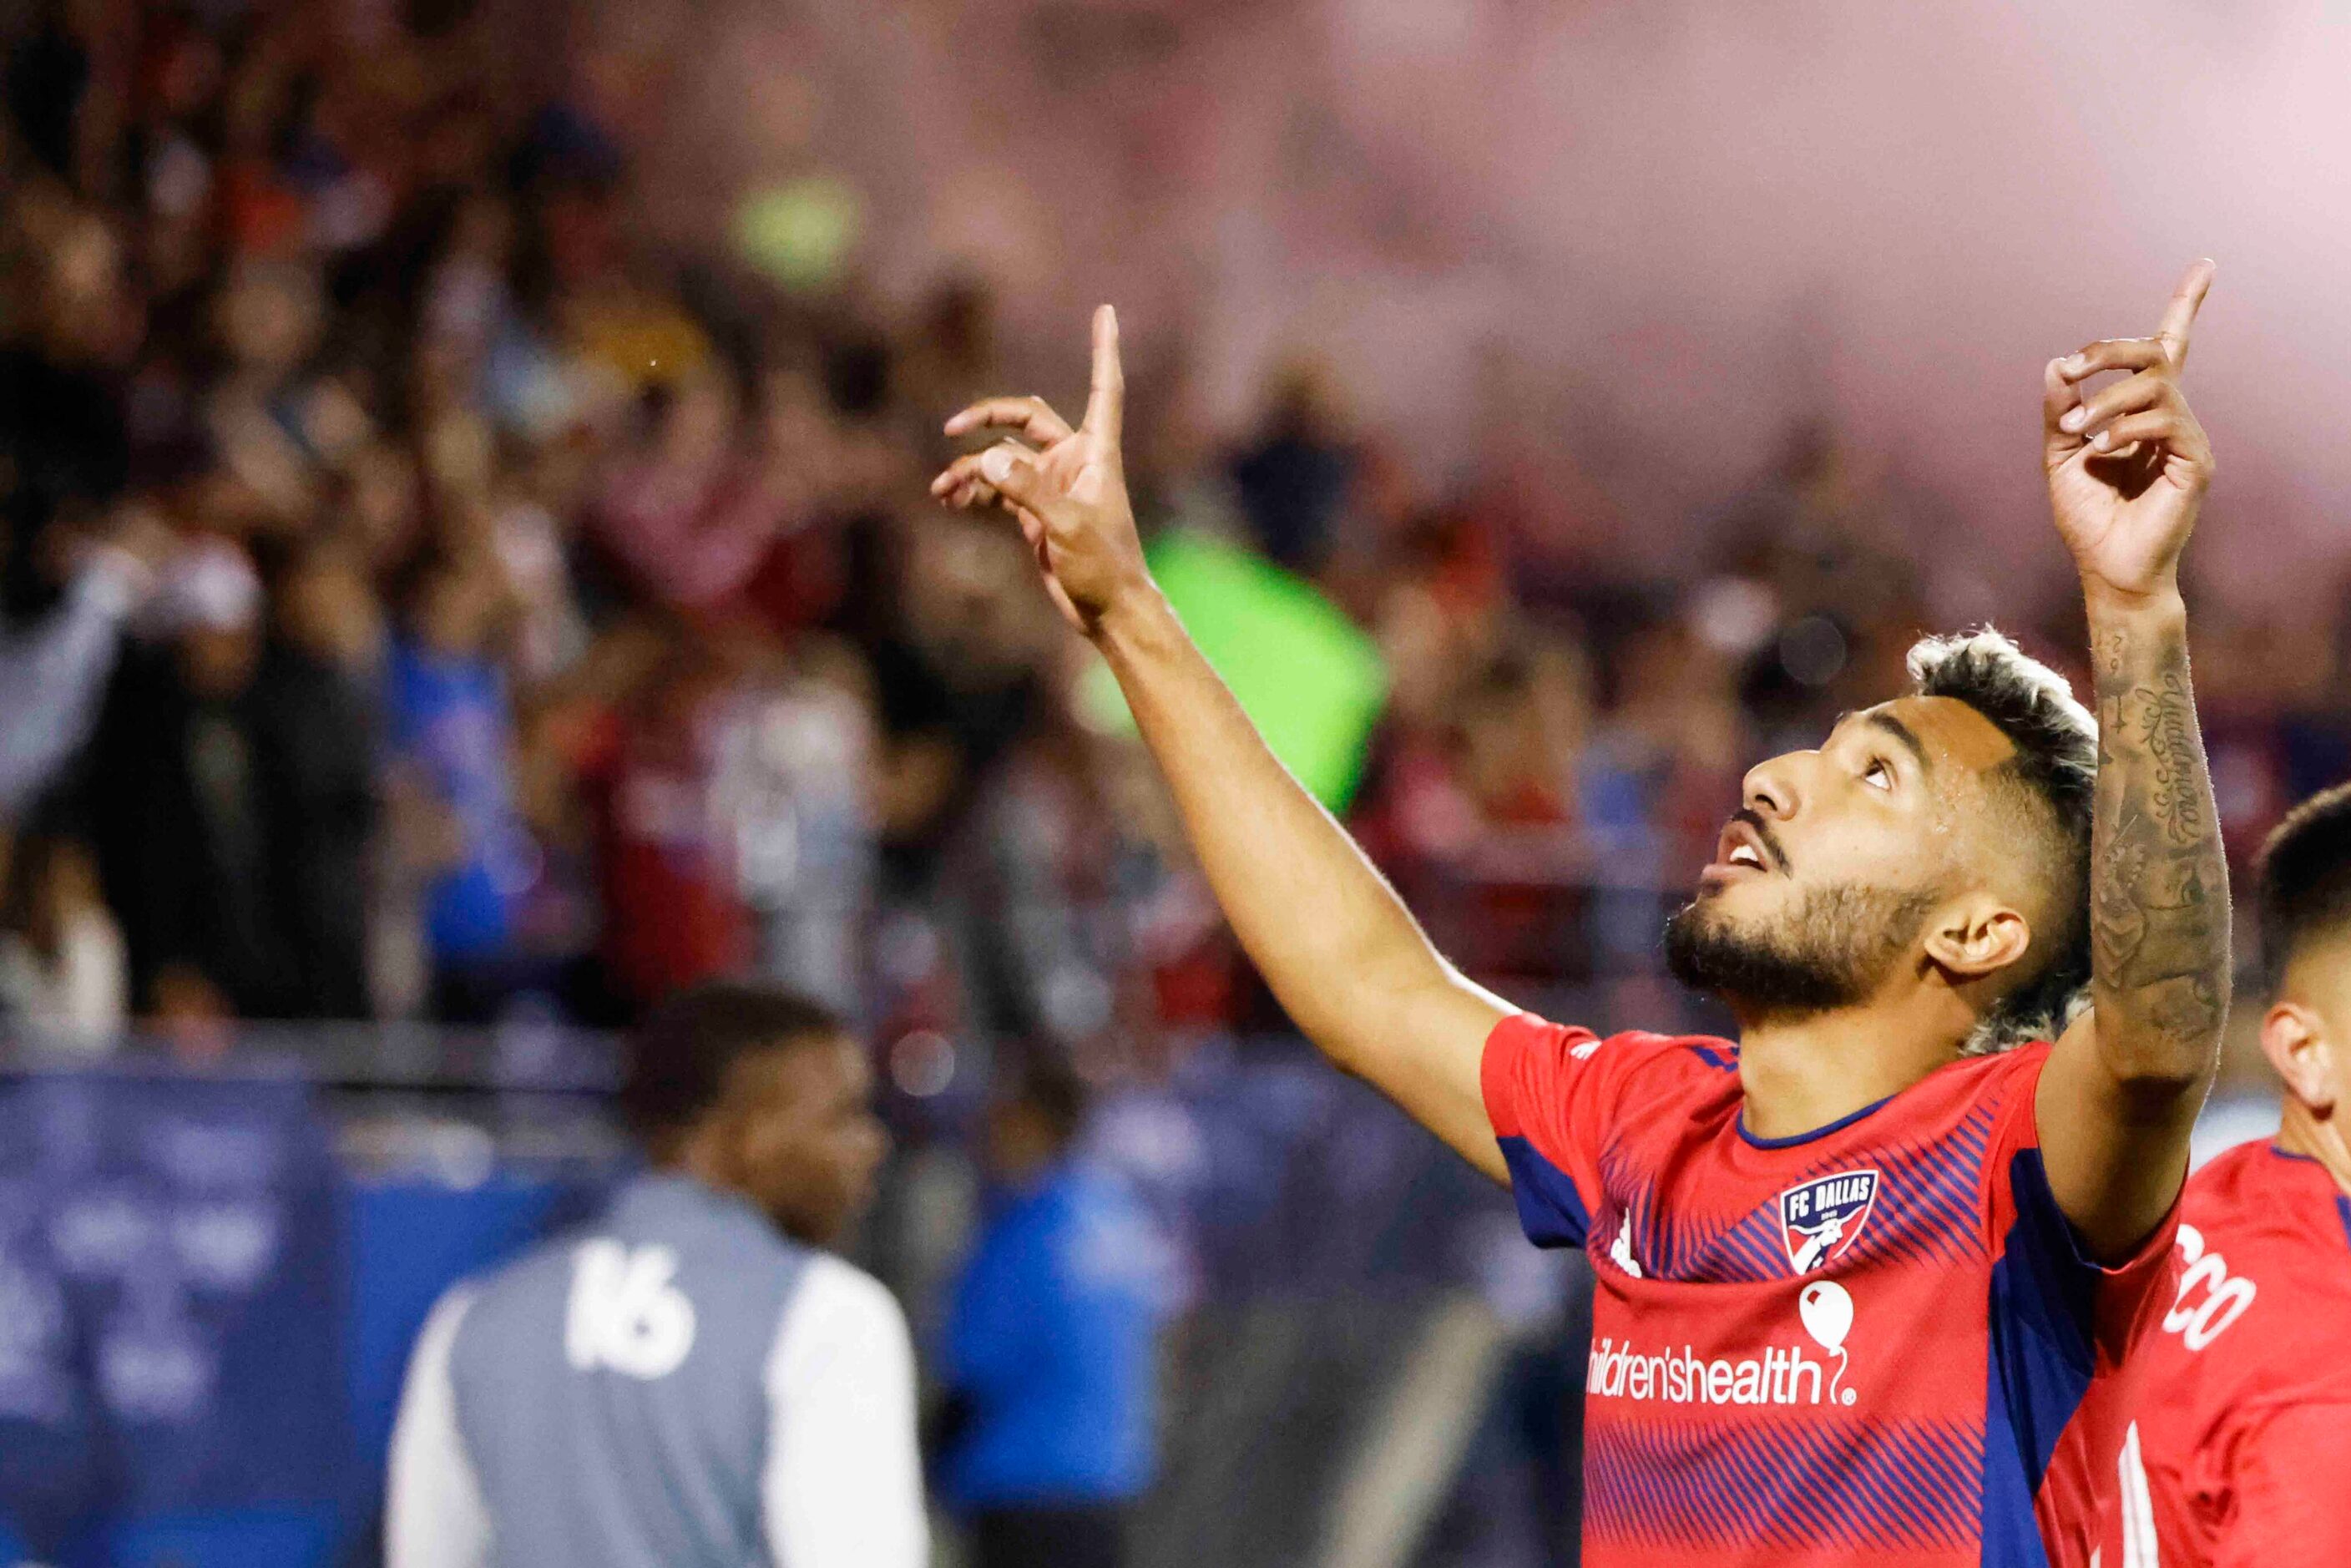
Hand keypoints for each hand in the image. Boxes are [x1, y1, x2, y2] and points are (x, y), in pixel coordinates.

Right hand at [930, 306, 1150, 634]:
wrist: (1107, 611)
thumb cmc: (1104, 567)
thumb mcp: (1067, 527)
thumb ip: (1028, 491)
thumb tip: (987, 460)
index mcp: (1096, 453)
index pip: (1104, 388)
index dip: (1104, 349)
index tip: (1104, 310)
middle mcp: (1074, 461)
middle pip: (1028, 417)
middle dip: (989, 417)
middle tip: (953, 427)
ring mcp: (1051, 485)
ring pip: (1004, 456)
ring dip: (972, 467)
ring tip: (942, 487)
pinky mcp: (1035, 511)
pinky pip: (997, 487)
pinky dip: (974, 489)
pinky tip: (950, 499)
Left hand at [2044, 260, 2216, 601]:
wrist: (2106, 567)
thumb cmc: (2087, 518)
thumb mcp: (2058, 456)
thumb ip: (2059, 411)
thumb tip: (2056, 364)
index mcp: (2142, 411)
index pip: (2169, 349)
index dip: (2186, 305)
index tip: (2205, 265)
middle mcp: (2170, 417)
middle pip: (2154, 351)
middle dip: (2109, 350)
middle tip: (2073, 369)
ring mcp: (2186, 437)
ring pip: (2154, 385)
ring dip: (2105, 400)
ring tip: (2076, 429)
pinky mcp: (2196, 461)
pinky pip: (2164, 420)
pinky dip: (2123, 428)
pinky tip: (2099, 450)